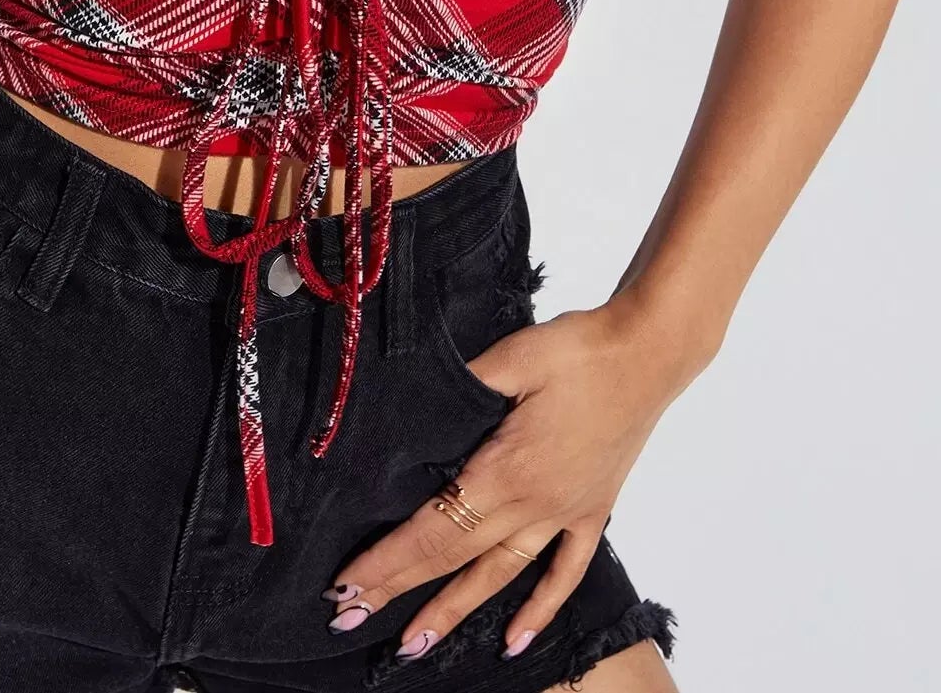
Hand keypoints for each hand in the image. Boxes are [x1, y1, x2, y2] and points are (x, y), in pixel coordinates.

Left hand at [322, 291, 706, 663]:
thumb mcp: (511, 357)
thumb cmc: (580, 349)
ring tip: (415, 645)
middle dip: (399, 590)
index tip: (346, 584)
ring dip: (454, 611)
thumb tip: (413, 406)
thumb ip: (461, 386)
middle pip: (453, 558)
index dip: (386, 561)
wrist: (649, 352)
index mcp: (506, 471)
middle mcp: (534, 505)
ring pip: (499, 576)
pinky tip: (517, 641)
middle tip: (348, 618)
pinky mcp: (591, 509)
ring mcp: (565, 513)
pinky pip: (564, 572)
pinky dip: (539, 609)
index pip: (432, 529)